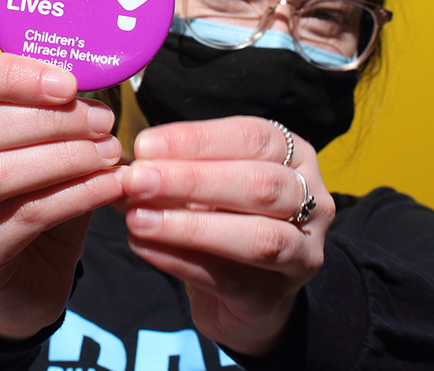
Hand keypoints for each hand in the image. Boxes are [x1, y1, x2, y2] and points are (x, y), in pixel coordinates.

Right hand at [0, 53, 124, 340]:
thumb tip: (98, 72)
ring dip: (62, 158)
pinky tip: (110, 186)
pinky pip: (24, 216)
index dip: (10, 75)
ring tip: (109, 153)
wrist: (27, 278)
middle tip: (102, 121)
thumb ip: (54, 107)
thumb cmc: (33, 194)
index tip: (67, 84)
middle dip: (47, 120)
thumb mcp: (40, 141)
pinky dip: (75, 196)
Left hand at [119, 117, 333, 356]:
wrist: (245, 293)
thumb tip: (121, 164)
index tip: (145, 144)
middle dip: (192, 180)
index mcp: (295, 157)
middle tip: (136, 180)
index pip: (252, 138)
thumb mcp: (204, 186)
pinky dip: (179, 259)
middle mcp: (312, 201)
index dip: (198, 139)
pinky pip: (228, 277)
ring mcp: (302, 252)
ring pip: (257, 237)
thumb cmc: (224, 220)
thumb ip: (172, 172)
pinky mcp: (275, 296)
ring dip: (189, 226)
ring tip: (136, 218)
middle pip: (260, 185)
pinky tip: (144, 246)